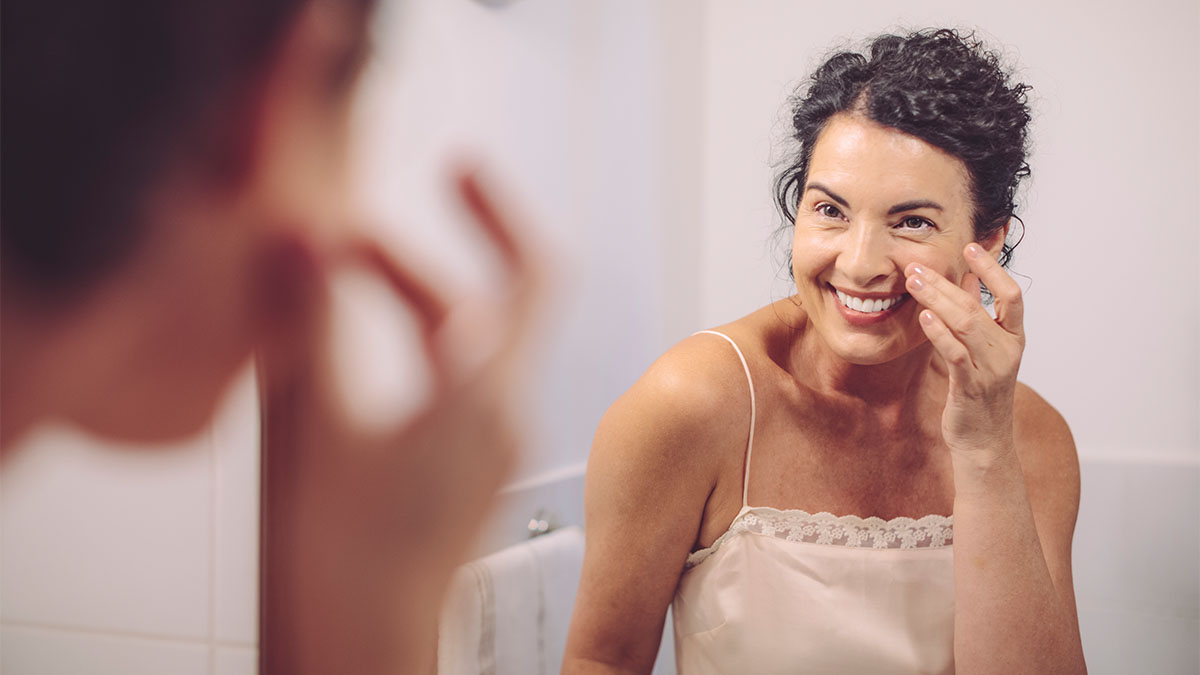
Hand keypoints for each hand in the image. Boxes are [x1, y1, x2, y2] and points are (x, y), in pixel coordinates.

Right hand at [258, 167, 544, 673]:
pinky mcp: (455, 472)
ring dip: (399, 303)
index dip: (501, 210)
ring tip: (321, 281)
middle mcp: (499, 420)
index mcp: (482, 399)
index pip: (533, 276)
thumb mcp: (308, 424)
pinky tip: (344, 353)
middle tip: (329, 241)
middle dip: (405, 260)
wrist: (355, 649)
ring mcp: (481, 449)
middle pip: (477, 306)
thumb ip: (302, 322)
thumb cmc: (337, 564)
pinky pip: (445, 385)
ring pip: (457, 347)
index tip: (460, 169)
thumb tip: (299, 233)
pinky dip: (403, 349)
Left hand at [904, 243, 1023, 461]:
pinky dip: (940, 333)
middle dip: (945, 283)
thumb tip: (968, 275)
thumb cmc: (980, 389)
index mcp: (1014, 337)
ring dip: (937, 300)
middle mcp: (1008, 351)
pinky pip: (956, 355)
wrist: (984, 439)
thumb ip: (977, 311)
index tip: (970, 246)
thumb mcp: (983, 348)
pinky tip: (924, 317)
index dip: (992, 269)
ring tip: (914, 282)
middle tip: (917, 265)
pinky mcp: (971, 387)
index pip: (1012, 295)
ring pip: (966, 325)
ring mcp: (992, 370)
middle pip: (978, 307)